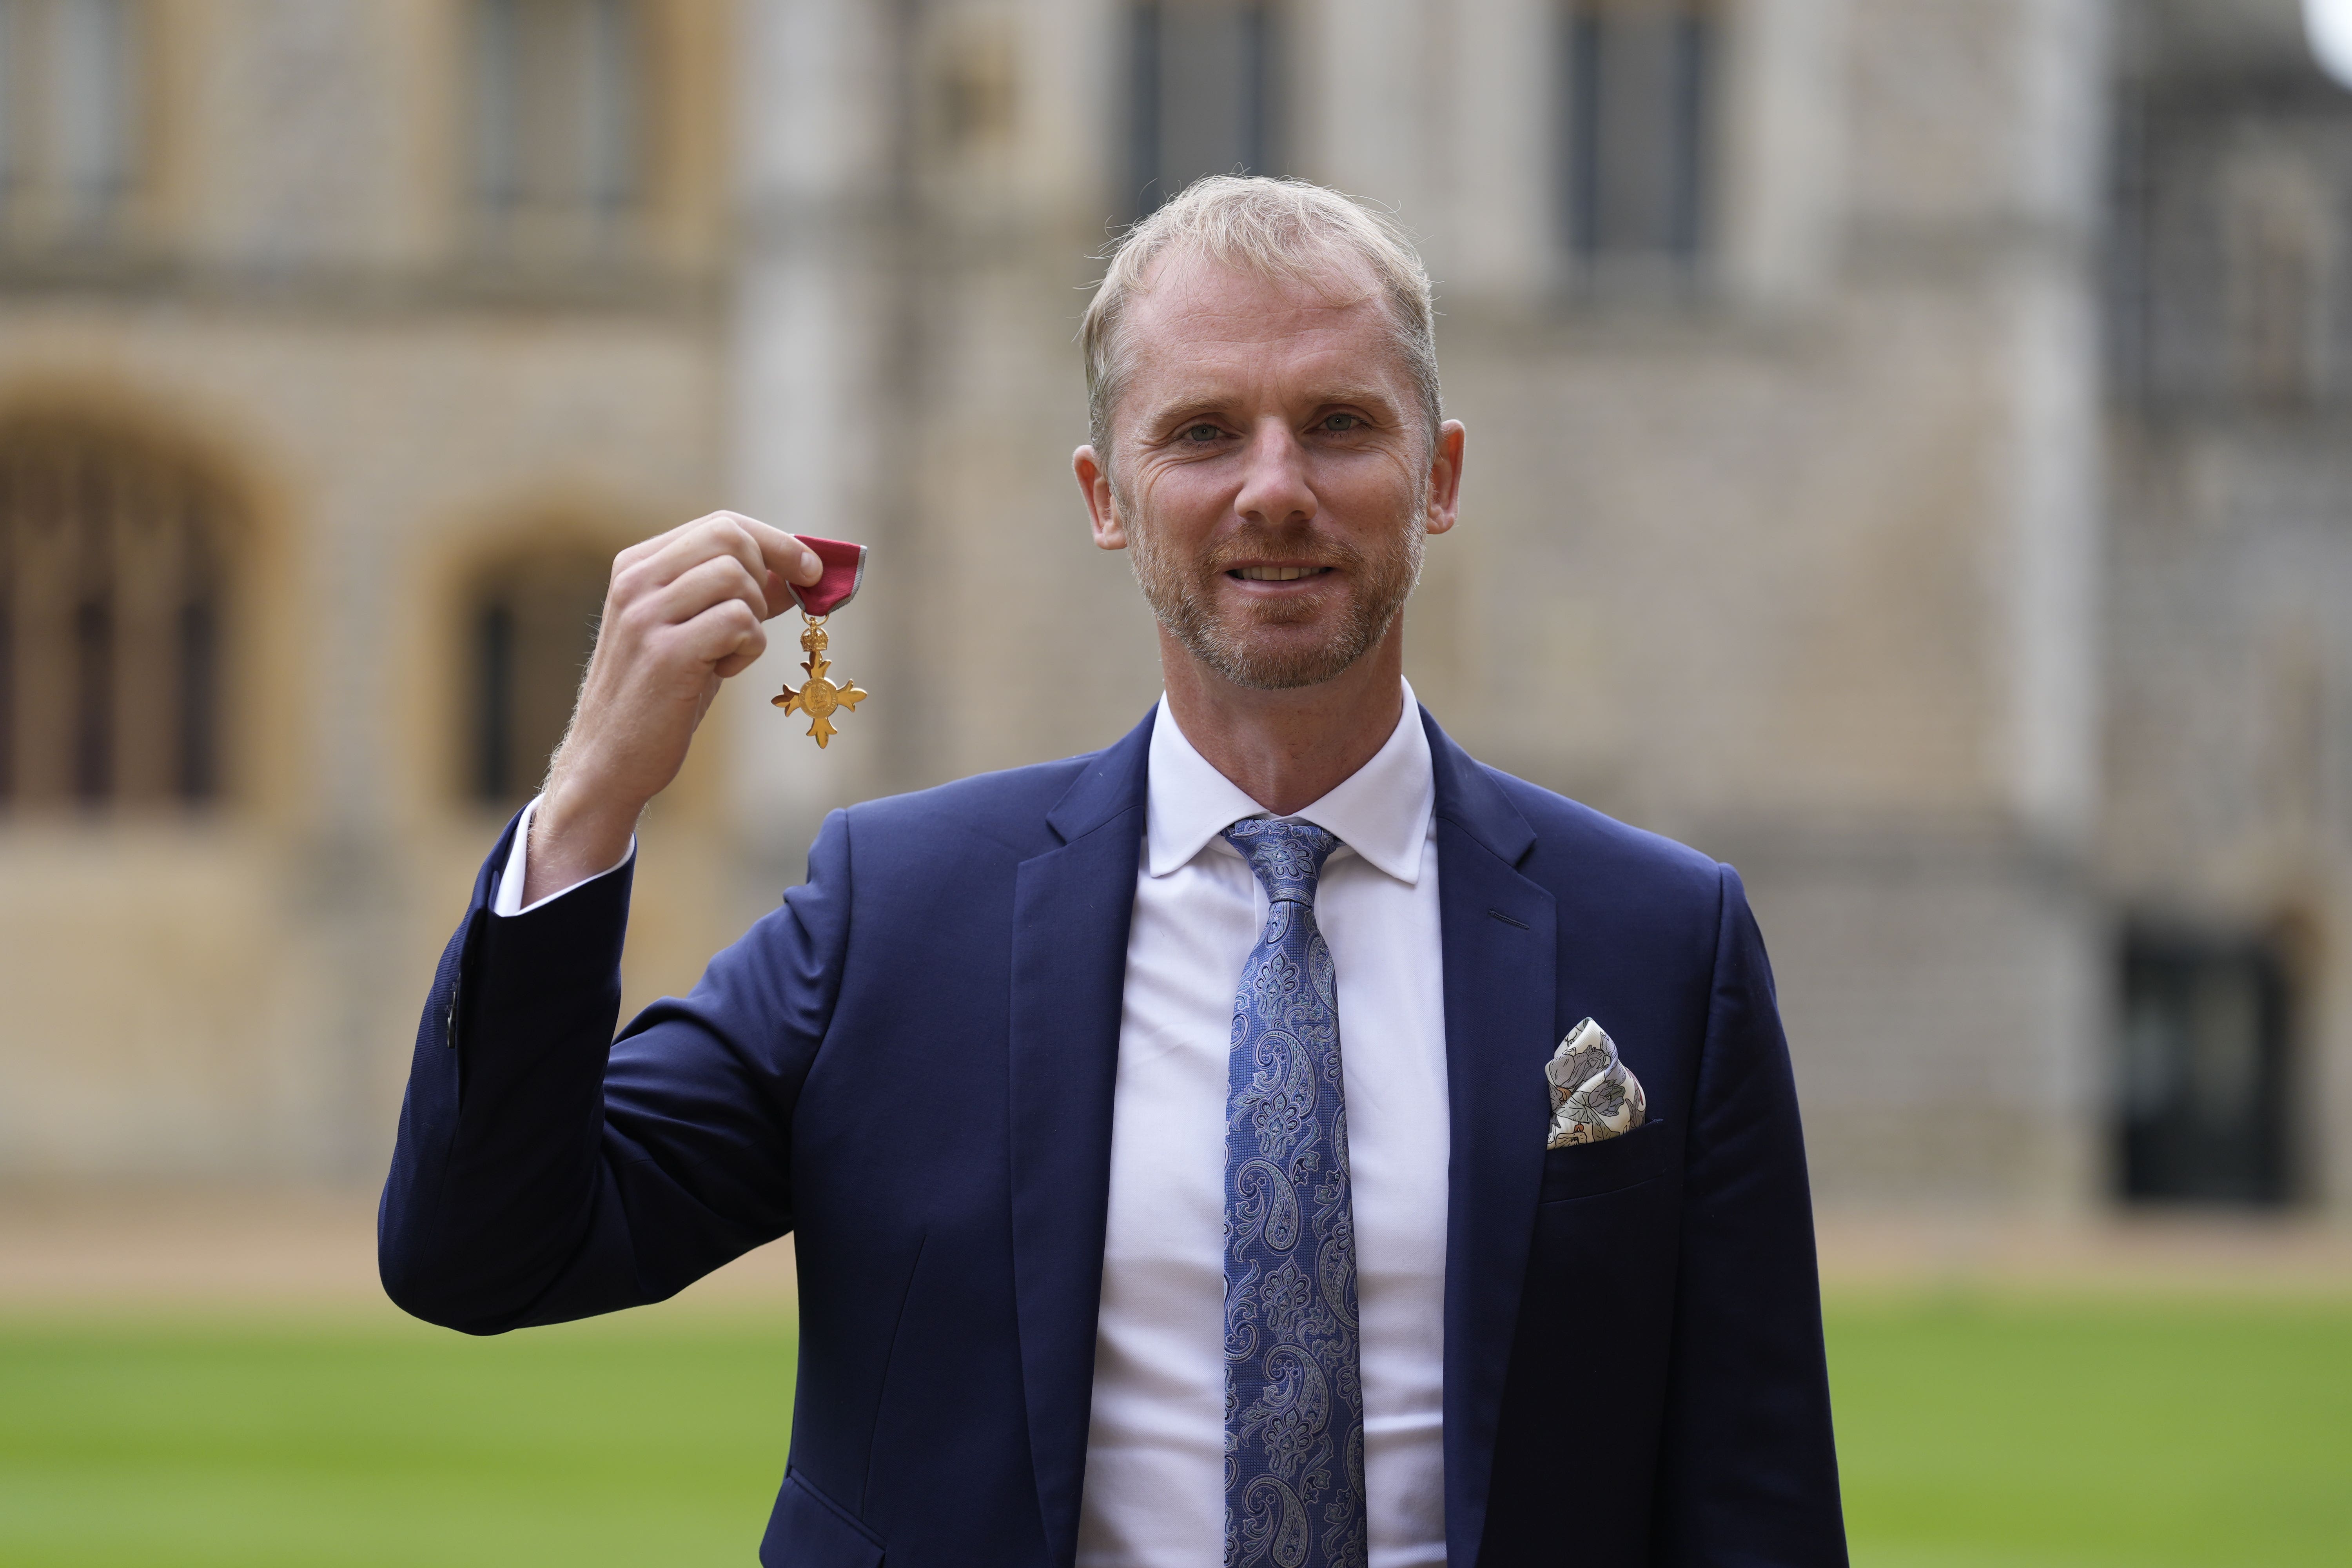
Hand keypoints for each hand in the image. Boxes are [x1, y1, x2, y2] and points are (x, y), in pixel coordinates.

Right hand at [526, 512, 820, 901]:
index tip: (811, 569)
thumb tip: (801, 570)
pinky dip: (750, 648)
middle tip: (767, 617)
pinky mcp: (666, 653)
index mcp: (638, 567)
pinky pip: (740, 621)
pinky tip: (723, 672)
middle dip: (770, 573)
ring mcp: (646, 615)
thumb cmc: (660, 695)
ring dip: (756, 618)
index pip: (720, 524)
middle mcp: (636, 582)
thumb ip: (736, 595)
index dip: (776, 542)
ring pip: (736, 577)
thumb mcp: (695, 631)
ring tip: (731, 653)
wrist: (609, 759)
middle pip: (730, 537)